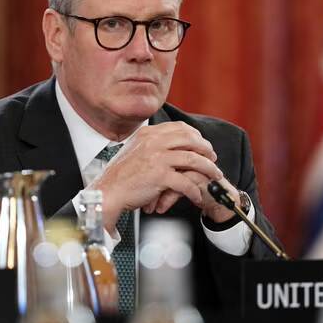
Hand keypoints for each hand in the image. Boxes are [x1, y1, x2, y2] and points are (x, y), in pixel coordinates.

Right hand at [89, 122, 222, 229]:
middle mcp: (153, 142)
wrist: (107, 192)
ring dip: (208, 168)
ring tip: (214, 175)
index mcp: (148, 134)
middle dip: (206, 149)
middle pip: (190, 140)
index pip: (180, 128)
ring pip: (193, 159)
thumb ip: (151, 144)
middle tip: (213, 158)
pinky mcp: (159, 176)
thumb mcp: (134, 150)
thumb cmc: (120, 176)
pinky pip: (185, 181)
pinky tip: (197, 195)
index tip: (203, 145)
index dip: (196, 136)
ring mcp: (157, 158)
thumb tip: (169, 142)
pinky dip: (194, 189)